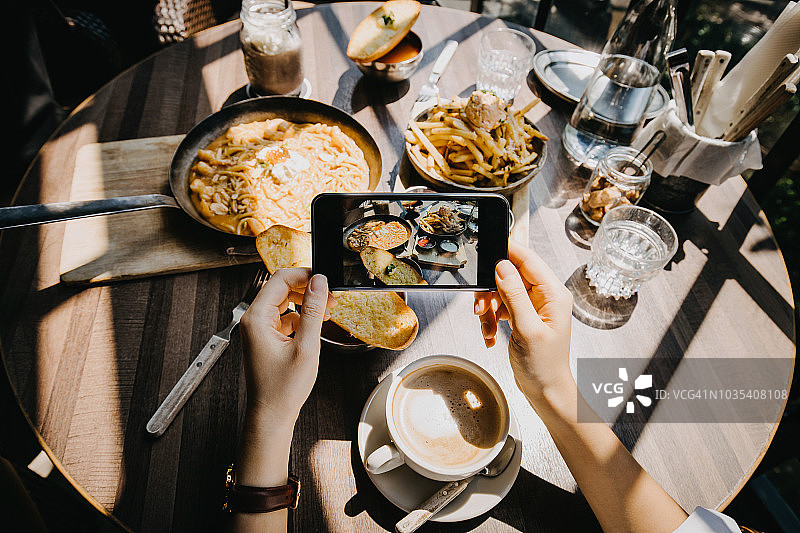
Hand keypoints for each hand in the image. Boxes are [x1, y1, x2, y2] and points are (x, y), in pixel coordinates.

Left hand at [239, 268, 335, 426]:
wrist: (271, 415)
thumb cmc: (283, 388)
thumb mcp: (306, 346)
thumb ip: (313, 311)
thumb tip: (320, 283)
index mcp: (257, 318)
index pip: (280, 279)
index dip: (305, 275)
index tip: (325, 280)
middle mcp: (253, 320)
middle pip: (281, 289)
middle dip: (307, 290)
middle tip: (330, 299)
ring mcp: (258, 329)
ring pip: (284, 303)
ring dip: (306, 304)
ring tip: (325, 314)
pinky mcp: (265, 338)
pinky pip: (284, 317)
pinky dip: (301, 319)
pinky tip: (313, 329)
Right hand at [474, 241, 573, 402]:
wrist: (545, 390)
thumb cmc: (544, 366)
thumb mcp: (526, 329)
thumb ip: (513, 296)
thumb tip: (503, 267)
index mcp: (554, 295)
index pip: (529, 260)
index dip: (508, 252)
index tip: (488, 249)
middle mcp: (545, 297)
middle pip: (510, 275)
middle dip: (491, 291)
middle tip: (481, 308)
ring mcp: (534, 306)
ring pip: (502, 291)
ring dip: (489, 308)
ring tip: (486, 327)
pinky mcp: (523, 315)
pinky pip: (501, 305)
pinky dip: (491, 318)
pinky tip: (490, 333)